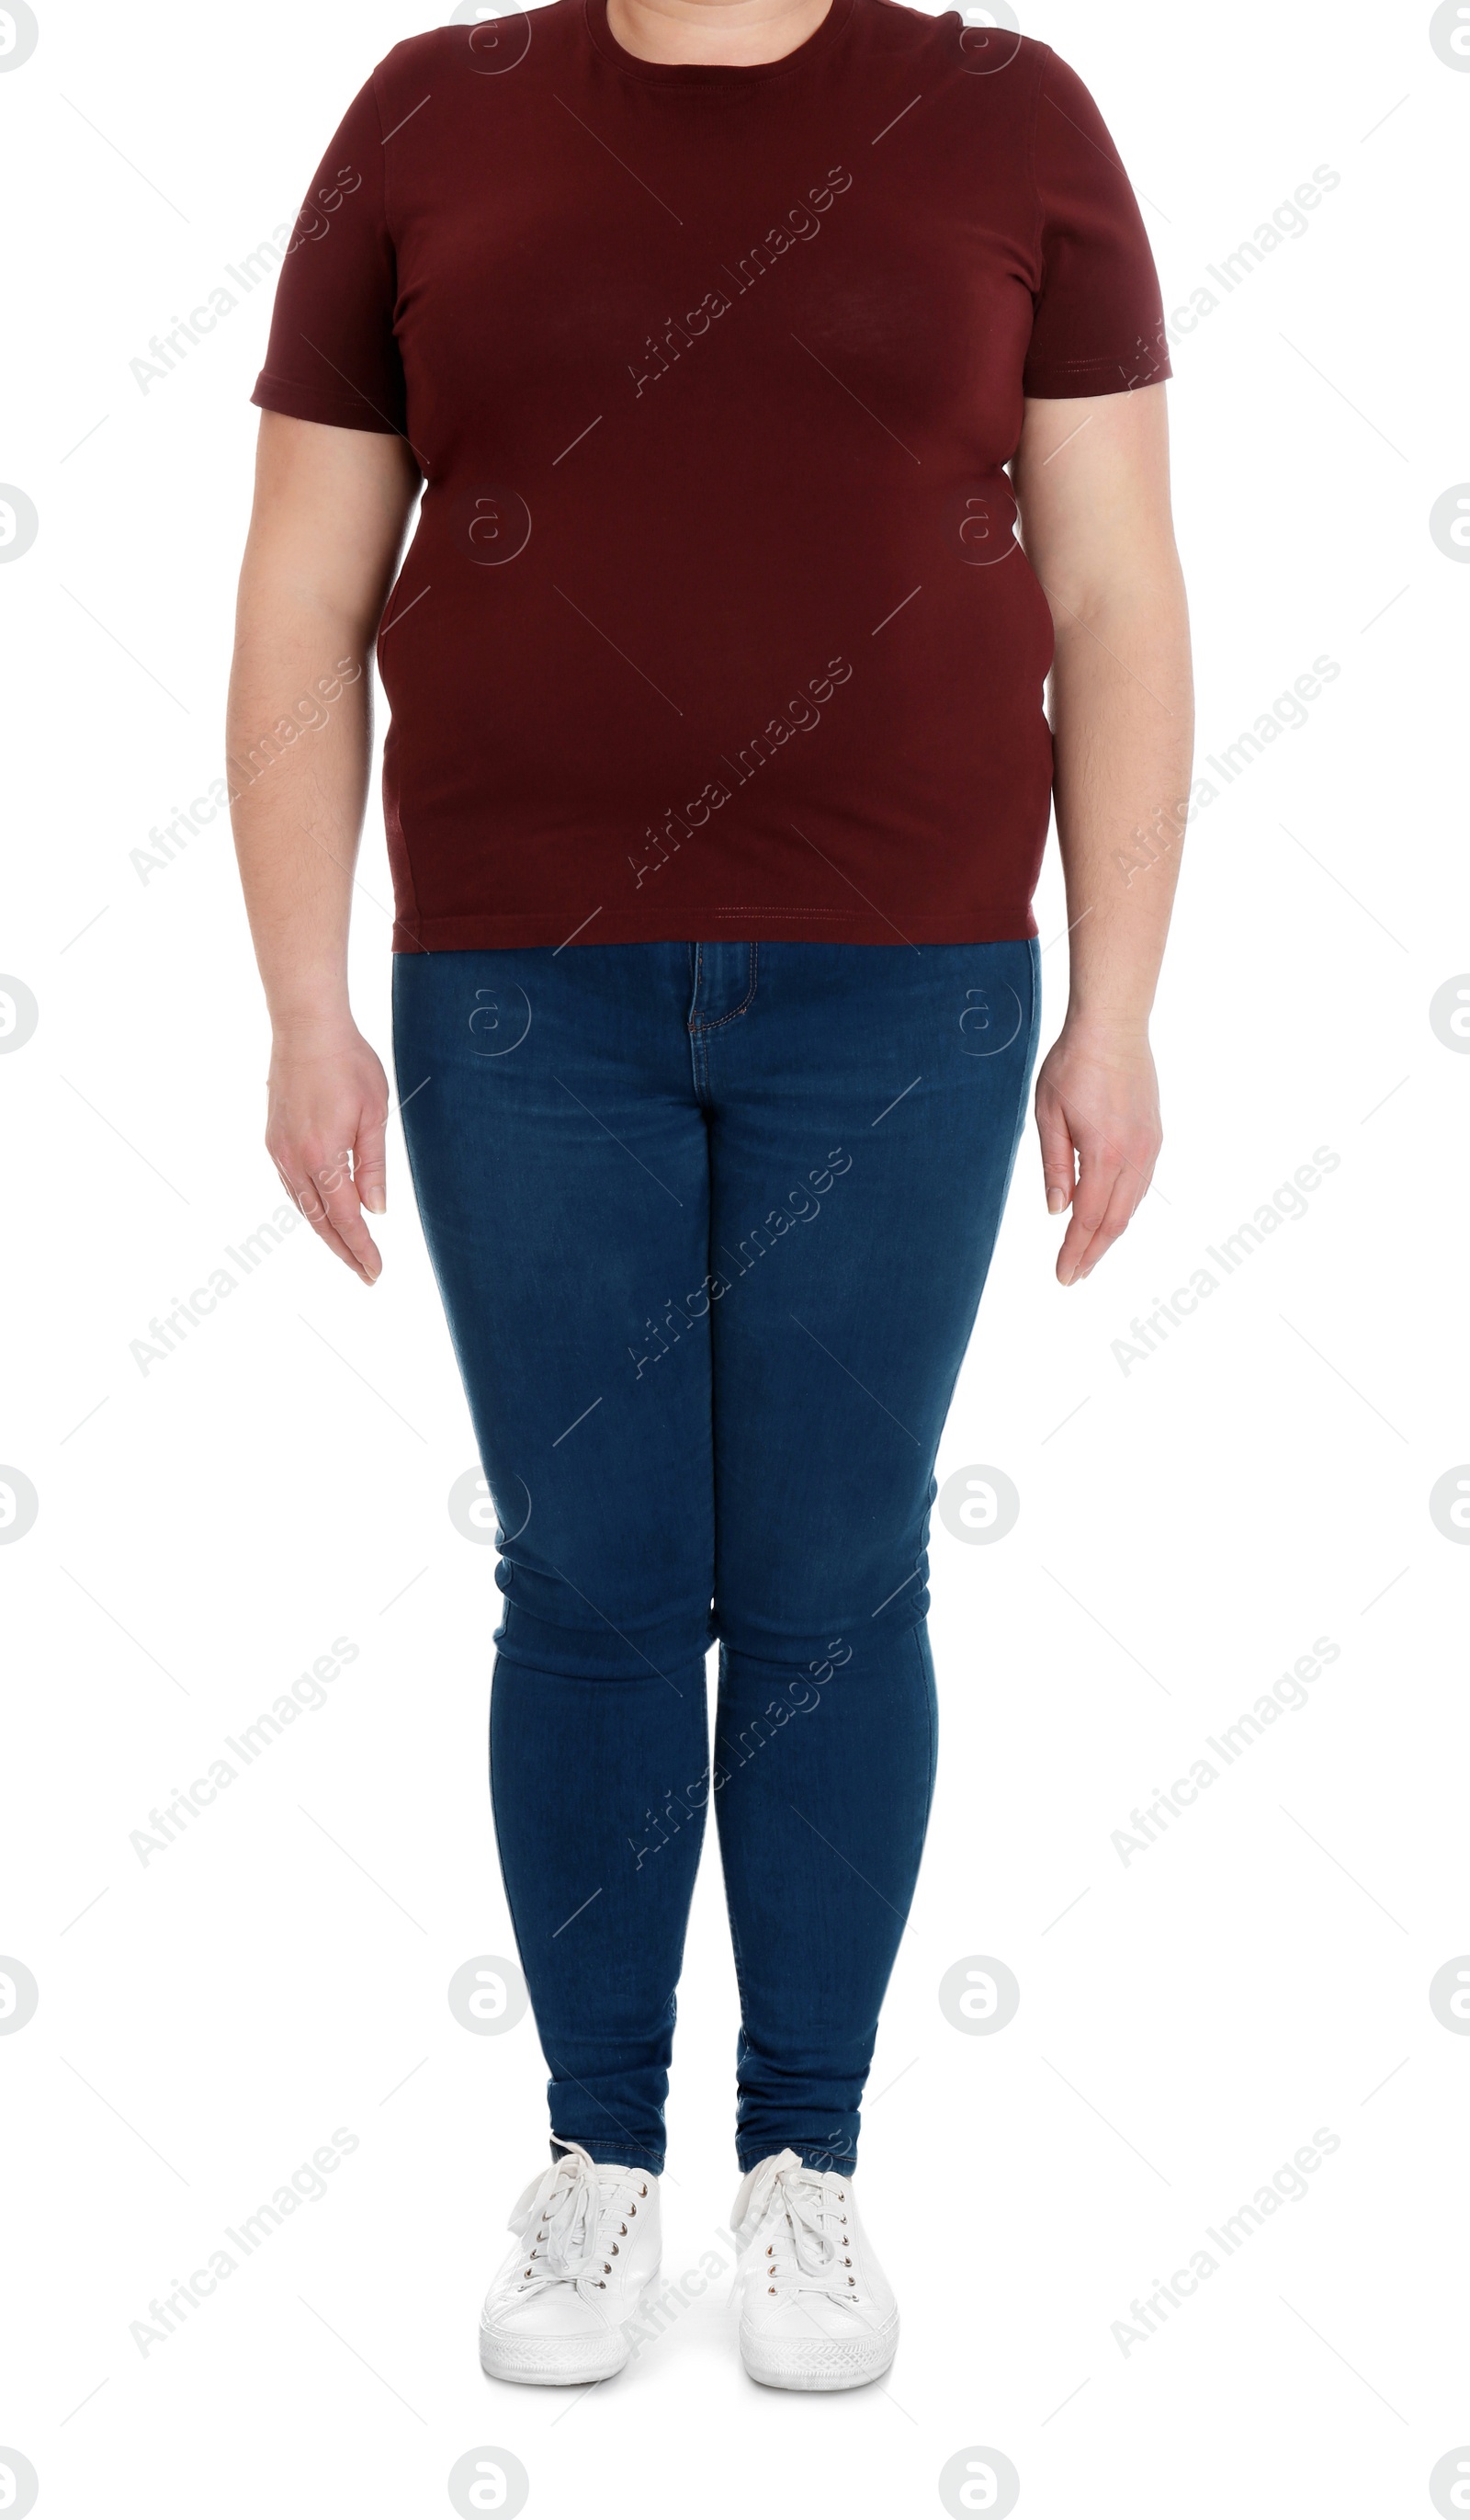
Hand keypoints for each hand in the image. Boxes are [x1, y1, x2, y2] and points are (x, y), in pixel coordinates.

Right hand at [264, 1024, 388, 1283]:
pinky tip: (323, 1213)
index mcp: (323, 1156)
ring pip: (303, 1207)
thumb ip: (373, 1166)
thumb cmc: (349, 1064)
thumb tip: (376, 1211)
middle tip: (366, 1276)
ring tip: (349, 1252)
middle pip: (321, 1221)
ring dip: (326, 1233)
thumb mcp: (374, 1114)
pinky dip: (309, 1208)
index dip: (361, 1249)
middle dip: (345, 1252)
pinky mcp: (273, 1139)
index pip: (345, 1219)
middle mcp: (295, 1160)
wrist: (306, 1028)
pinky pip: (291, 1186)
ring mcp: (279, 1150)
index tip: (375, 1272)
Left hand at [1034, 1021, 1160, 1285]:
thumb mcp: (1049, 1115)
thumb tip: (1056, 1209)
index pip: (1088, 1219)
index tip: (1063, 1275)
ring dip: (1110, 1233)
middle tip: (1074, 1276)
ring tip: (1090, 1253)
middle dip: (1093, 1252)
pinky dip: (1124, 1208)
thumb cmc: (1073, 1065)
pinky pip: (1141, 1184)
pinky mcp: (1154, 1135)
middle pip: (1114, 1221)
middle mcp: (1134, 1156)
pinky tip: (1111, 1215)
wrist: (1113, 1026)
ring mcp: (1149, 1146)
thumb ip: (1055, 1165)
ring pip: (1131, 1205)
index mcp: (1104, 1154)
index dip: (1075, 1250)